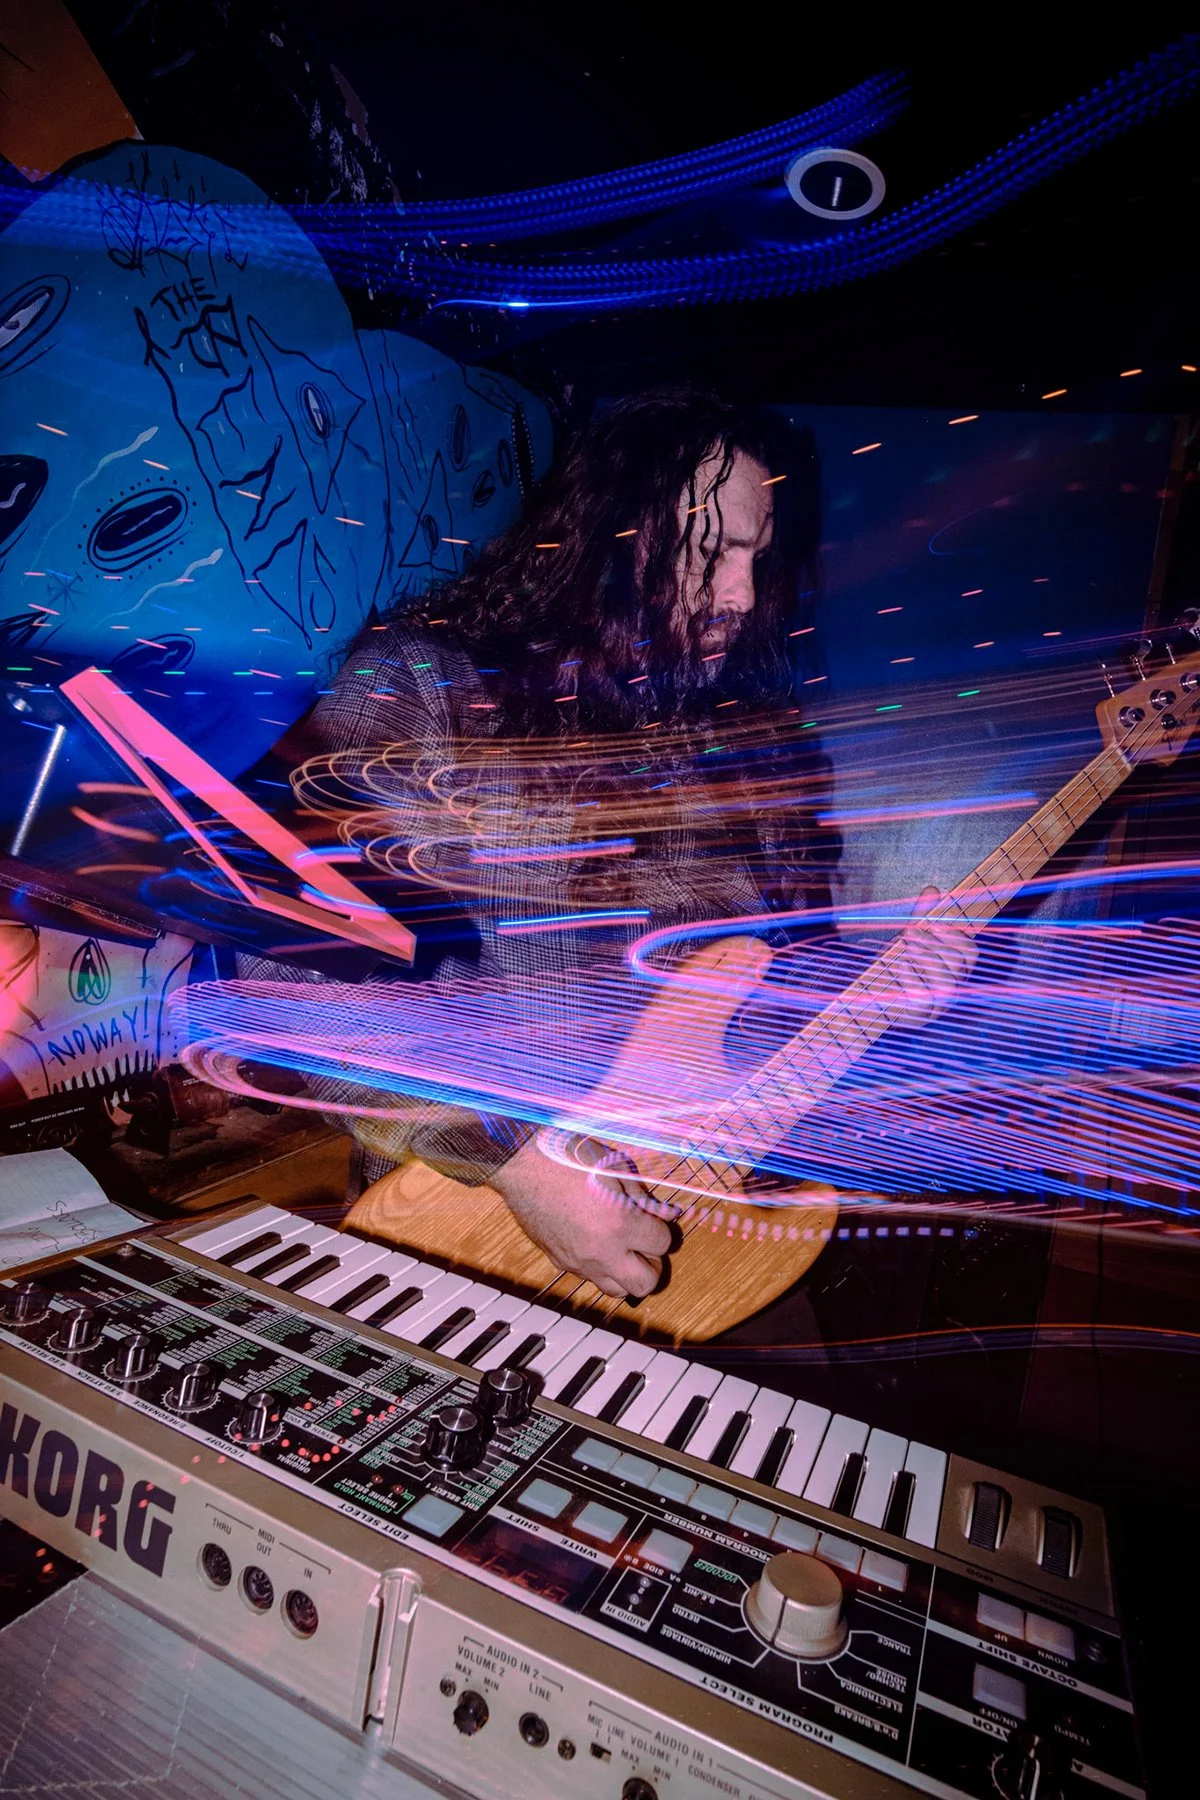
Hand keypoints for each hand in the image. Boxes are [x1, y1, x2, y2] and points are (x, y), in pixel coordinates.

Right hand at [489, 1134, 671, 1297]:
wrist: (520, 1162)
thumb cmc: (566, 1156)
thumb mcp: (615, 1167)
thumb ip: (643, 1195)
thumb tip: (667, 1214)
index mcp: (620, 1224)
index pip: (662, 1244)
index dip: (663, 1229)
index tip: (656, 1219)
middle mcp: (601, 1250)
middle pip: (646, 1283)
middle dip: (653, 1264)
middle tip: (646, 1243)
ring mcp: (578, 1260)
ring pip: (617, 1291)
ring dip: (627, 1273)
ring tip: (624, 1248)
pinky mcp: (559, 1261)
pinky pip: (589, 1277)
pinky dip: (601, 1267)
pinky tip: (597, 1242)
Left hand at [893, 885, 975, 1026]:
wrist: (872, 994)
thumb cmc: (897, 963)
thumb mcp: (909, 937)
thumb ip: (921, 916)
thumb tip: (932, 889)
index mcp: (956, 969)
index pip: (970, 951)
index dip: (955, 936)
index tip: (933, 924)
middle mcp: (953, 988)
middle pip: (956, 962)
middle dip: (932, 943)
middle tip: (909, 933)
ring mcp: (938, 1005)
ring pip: (945, 980)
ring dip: (924, 958)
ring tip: (904, 947)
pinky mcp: (919, 1016)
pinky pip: (922, 997)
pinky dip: (910, 977)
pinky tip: (899, 965)